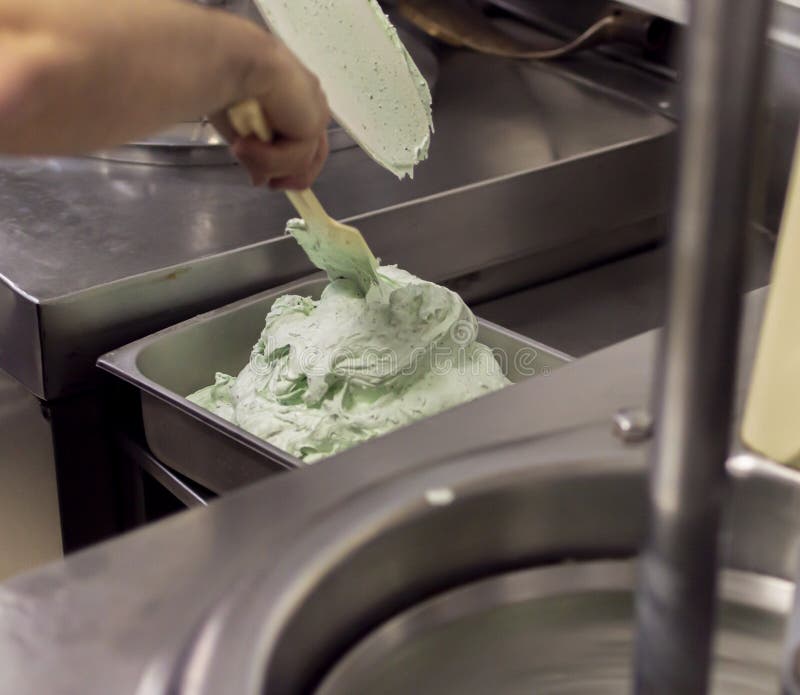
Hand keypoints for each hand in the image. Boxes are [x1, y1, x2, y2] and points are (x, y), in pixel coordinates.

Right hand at [211, 43, 329, 190]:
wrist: (228, 60)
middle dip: (293, 176)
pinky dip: (268, 158)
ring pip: (303, 161)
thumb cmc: (224, 82)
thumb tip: (260, 180)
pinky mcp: (314, 122)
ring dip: (268, 164)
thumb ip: (255, 153)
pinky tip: (244, 144)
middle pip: (315, 154)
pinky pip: (295, 157)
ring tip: (240, 149)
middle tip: (272, 185)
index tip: (270, 181)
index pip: (303, 138)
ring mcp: (315, 112)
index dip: (289, 163)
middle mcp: (309, 103)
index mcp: (293, 98)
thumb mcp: (239, 127)